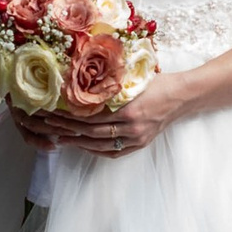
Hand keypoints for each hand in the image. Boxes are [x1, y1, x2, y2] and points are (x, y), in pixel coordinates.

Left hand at [41, 80, 183, 159]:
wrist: (182, 96)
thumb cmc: (157, 82)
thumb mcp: (132, 79)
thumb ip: (109, 85)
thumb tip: (80, 84)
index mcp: (128, 109)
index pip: (91, 116)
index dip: (70, 116)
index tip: (53, 112)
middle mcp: (131, 127)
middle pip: (91, 132)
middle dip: (68, 129)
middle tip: (50, 125)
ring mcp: (136, 138)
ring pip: (100, 145)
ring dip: (78, 142)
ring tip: (61, 138)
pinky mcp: (140, 144)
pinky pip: (113, 152)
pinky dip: (96, 150)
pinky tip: (84, 146)